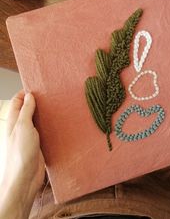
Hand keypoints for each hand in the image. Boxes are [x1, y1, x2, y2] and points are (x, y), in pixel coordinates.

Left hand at [0, 91, 44, 218]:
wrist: (25, 179)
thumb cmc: (20, 154)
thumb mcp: (23, 127)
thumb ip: (26, 111)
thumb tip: (29, 96)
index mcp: (14, 121)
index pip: (18, 101)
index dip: (25, 93)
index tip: (37, 87)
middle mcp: (21, 127)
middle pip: (28, 110)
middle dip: (37, 102)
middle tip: (50, 96)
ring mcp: (30, 136)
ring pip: (37, 120)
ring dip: (45, 114)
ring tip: (56, 107)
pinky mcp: (39, 144)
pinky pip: (44, 131)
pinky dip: (50, 126)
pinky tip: (58, 123)